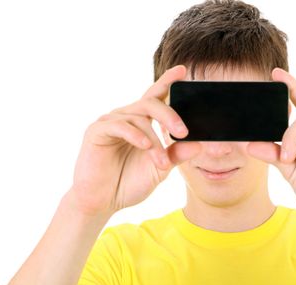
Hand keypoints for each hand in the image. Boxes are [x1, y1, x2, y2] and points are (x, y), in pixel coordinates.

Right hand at [69, 65, 200, 216]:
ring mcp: (110, 123)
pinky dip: (135, 135)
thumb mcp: (160, 169)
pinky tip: (145, 146)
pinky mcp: (96, 132)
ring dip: (155, 141)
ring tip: (161, 164)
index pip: (156, 96)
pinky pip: (119, 125)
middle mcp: (126, 117)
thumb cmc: (128, 183)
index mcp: (142, 123)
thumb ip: (177, 155)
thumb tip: (199, 144)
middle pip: (150, 102)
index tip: (183, 71)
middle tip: (183, 132)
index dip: (168, 81)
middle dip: (170, 115)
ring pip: (139, 118)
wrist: (102, 203)